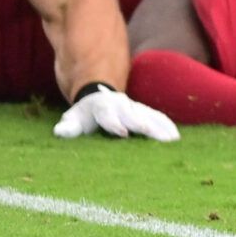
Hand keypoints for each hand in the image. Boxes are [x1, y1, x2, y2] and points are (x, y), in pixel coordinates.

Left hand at [53, 84, 179, 141]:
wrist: (99, 96)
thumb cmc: (84, 115)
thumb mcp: (73, 119)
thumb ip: (68, 126)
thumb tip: (60, 131)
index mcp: (102, 107)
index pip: (108, 115)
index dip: (114, 123)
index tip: (122, 133)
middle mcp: (121, 105)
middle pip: (135, 116)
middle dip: (146, 126)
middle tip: (158, 138)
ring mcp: (134, 107)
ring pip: (149, 116)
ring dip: (161, 127)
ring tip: (172, 140)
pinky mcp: (144, 111)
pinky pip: (157, 117)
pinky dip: (166, 126)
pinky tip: (175, 137)